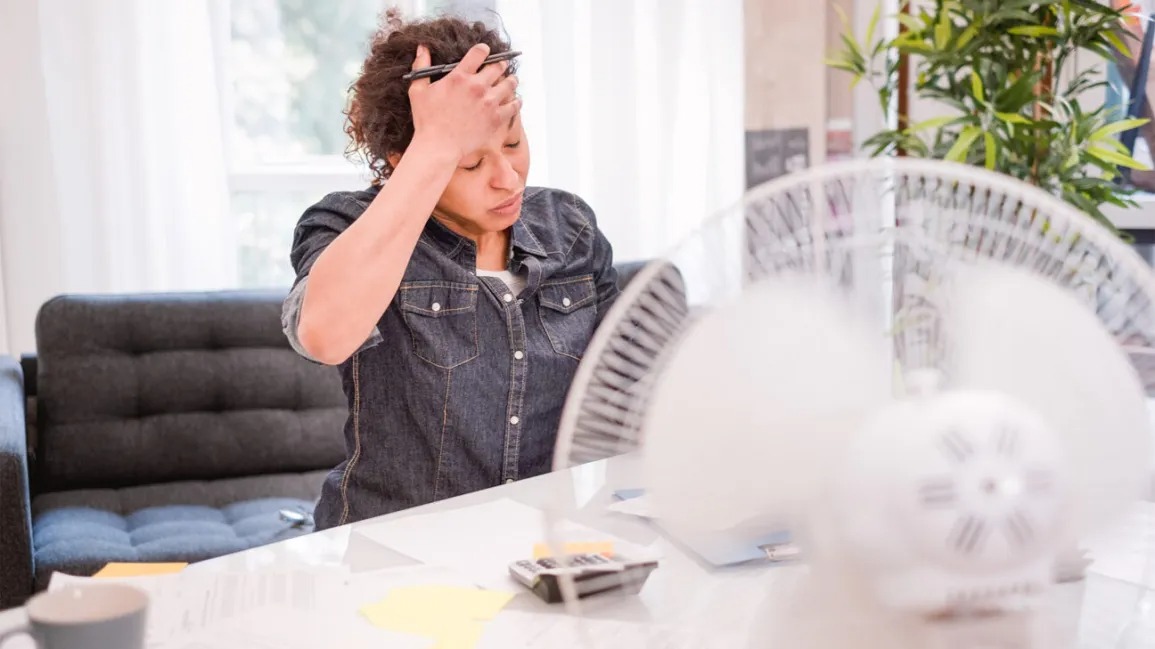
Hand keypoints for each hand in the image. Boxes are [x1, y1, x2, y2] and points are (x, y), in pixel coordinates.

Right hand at [408, 43, 520, 162]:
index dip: (484, 50)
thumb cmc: (427, 120)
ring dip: (511, 80)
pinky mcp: (496, 118)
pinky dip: (516, 101)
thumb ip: (421, 66)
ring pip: (509, 83)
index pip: (479, 53)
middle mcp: (477, 86)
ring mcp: (489, 102)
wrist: (438, 146)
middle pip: (498, 67)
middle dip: (500, 65)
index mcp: (459, 76)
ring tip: (512, 80)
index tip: (485, 52)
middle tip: (500, 67)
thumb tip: (422, 47)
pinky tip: (516, 100)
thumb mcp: (418, 90)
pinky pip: (514, 106)